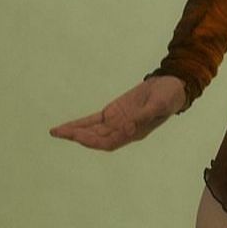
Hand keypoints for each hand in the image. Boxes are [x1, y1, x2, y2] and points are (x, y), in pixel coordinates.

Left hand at [49, 74, 186, 150]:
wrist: (170, 86)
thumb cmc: (168, 96)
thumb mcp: (158, 104)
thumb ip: (143, 116)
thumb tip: (127, 128)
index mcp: (134, 132)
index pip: (109, 142)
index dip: (93, 141)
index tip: (79, 137)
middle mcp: (123, 131)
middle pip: (97, 138)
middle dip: (79, 136)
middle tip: (60, 132)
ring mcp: (117, 122)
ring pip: (92, 131)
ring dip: (75, 132)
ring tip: (56, 132)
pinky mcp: (112, 112)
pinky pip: (92, 120)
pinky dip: (79, 123)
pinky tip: (66, 126)